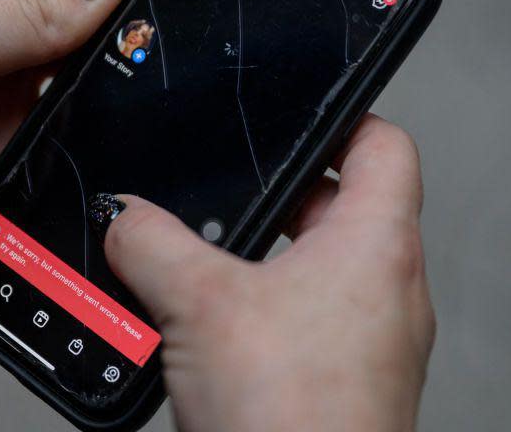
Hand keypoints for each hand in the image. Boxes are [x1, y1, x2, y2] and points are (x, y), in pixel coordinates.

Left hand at [0, 0, 160, 286]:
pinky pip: (64, 158)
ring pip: (84, 95)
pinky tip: (129, 156)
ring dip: (123, 95)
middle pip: (86, 27)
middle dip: (139, 23)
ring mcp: (0, 114)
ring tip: (178, 91)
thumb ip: (25, 20)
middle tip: (202, 28)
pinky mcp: (0, 172)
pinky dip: (96, 156)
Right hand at [104, 115, 433, 431]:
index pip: (385, 144)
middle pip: (339, 206)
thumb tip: (123, 216)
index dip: (343, 115)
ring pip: (314, 268)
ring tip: (204, 261)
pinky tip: (208, 328)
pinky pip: (302, 321)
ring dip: (260, 260)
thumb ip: (152, 242)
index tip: (301, 109)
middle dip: (274, 197)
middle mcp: (386, 290)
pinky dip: (259, 311)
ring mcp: (369, 340)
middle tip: (226, 193)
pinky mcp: (341, 379)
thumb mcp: (199, 304)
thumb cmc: (296, 419)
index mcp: (376, 246)